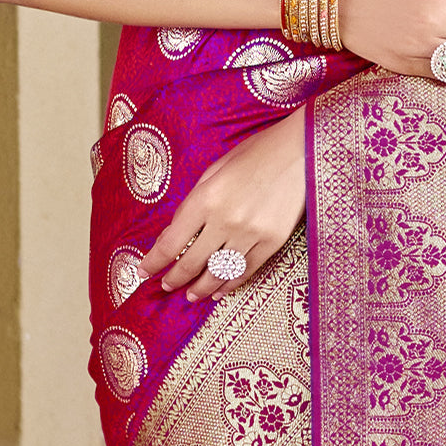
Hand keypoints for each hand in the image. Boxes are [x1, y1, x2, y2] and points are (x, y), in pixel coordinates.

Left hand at [139, 108, 305, 301]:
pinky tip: (220, 289)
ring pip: (218, 273)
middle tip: (166, 286)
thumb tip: (175, 233)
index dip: (153, 261)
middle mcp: (225, 221)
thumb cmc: (256, 153)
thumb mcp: (215, 169)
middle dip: (174, 278)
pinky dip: (230, 283)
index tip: (144, 271)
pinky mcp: (272, 242)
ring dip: (201, 288)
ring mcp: (251, 234)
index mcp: (206, 199)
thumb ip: (194, 202)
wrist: (301, 150)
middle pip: (191, 263)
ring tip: (191, 295)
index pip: (171, 243)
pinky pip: (246, 270)